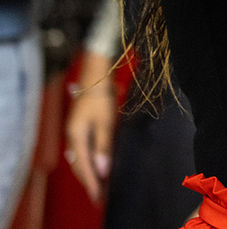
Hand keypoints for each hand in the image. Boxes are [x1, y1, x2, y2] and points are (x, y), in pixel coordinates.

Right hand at [64, 54, 117, 202]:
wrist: (95, 78)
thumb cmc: (102, 99)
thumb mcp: (106, 123)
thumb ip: (103, 147)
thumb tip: (102, 170)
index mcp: (76, 138)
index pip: (83, 167)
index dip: (92, 183)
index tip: (99, 197)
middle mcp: (72, 139)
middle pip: (79, 166)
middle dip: (89, 182)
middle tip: (100, 196)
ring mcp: (74, 134)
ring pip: (79, 160)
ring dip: (88, 173)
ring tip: (99, 185)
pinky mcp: (78, 130)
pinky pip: (81, 152)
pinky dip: (88, 162)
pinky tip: (96, 167)